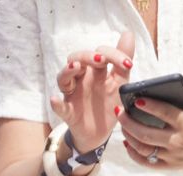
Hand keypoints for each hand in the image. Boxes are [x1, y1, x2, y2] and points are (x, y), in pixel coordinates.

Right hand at [50, 31, 134, 152]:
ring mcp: (72, 95)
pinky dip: (56, 103)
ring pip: (63, 78)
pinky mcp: (68, 112)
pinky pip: (59, 107)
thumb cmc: (107, 105)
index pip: (98, 53)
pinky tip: (55, 100)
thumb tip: (128, 33)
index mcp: (94, 72)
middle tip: (101, 60)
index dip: (113, 54)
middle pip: (76, 59)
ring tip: (75, 67)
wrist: (100, 134)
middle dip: (88, 56)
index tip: (128, 64)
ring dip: (67, 71)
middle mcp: (81, 80)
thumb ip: (122, 60)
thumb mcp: (120, 82)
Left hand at [118, 87, 182, 168]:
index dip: (151, 106)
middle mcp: (179, 142)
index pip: (166, 113)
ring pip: (143, 148)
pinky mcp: (170, 166)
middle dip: (129, 122)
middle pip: (146, 133)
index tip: (138, 100)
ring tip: (123, 125)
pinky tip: (127, 143)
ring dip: (129, 136)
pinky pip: (145, 162)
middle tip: (119, 112)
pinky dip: (133, 153)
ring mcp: (172, 156)